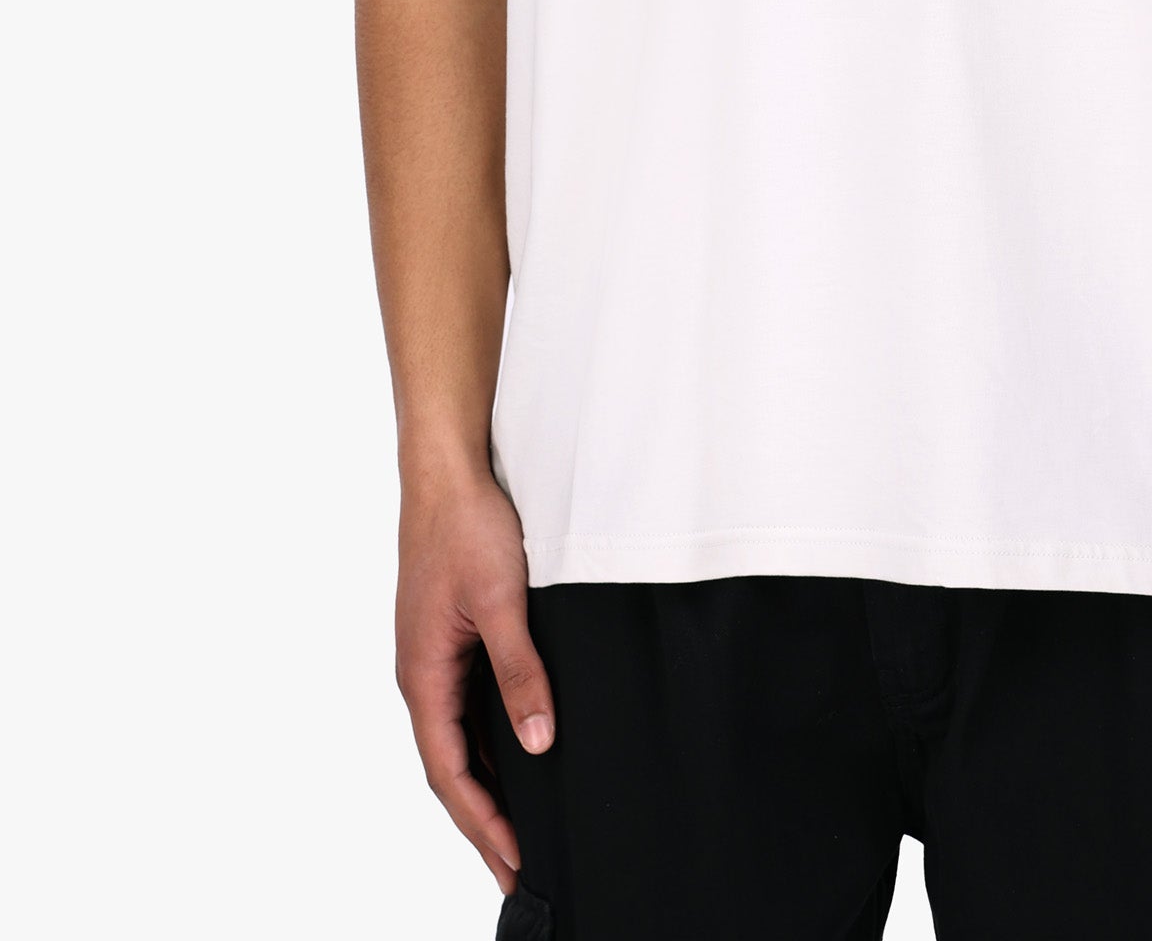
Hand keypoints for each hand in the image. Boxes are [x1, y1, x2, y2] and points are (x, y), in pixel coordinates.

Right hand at [394, 463, 555, 892]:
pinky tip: (518, 757)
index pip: (450, 772)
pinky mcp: (449, 640)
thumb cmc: (467, 527)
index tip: (514, 864)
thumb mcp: (503, 601)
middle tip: (519, 871)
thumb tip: (538, 742)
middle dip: (483, 822)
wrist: (447, 471)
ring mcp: (433, 659)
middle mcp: (422, 676)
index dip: (482, 822)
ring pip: (457, 740)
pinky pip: (465, 708)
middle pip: (451, 768)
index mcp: (423, 676)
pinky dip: (488, 745)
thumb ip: (520, 671)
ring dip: (487, 786)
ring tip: (521, 830)